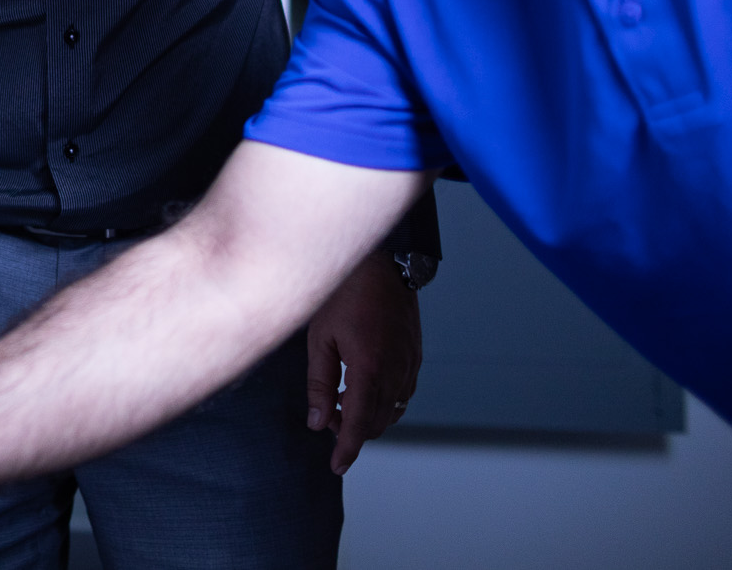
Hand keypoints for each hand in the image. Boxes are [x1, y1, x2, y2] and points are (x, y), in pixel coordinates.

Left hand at [304, 252, 420, 473]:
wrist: (382, 263)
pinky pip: (403, 393)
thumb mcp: (319, 338)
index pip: (357, 424)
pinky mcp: (415, 356)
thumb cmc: (343, 295)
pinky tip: (363, 389)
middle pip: (376, 423)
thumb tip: (316, 423)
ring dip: (368, 417)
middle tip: (325, 418)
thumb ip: (318, 384)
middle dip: (351, 431)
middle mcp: (395, 372)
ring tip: (339, 403)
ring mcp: (409, 364)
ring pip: (392, 411)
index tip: (336, 467)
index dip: (346, 449)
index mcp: (368, 369)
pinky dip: (384, 402)